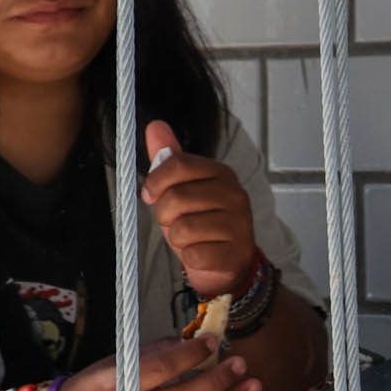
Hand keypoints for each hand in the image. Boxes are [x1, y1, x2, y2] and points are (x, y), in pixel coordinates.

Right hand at [53, 336, 260, 390]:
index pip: (162, 370)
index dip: (192, 354)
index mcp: (118, 388)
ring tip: (252, 386)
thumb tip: (193, 341)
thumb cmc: (93, 390)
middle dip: (221, 381)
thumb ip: (154, 353)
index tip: (213, 341)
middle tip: (241, 365)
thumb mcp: (114, 363)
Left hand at [139, 118, 259, 296]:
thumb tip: (155, 126)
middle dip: (164, 215)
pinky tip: (202, 253)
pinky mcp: (235, 252)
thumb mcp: (182, 188)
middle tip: (175, 221)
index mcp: (221, 173)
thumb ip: (169, 159)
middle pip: (175, 197)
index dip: (155, 181)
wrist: (228, 264)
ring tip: (191, 238)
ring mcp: (239, 224)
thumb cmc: (201, 223)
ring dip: (177, 238)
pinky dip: (190, 257)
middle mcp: (235, 194)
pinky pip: (193, 254)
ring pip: (182, 228)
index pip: (178, 163)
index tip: (150, 194)